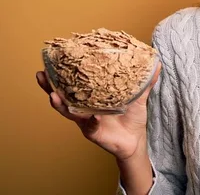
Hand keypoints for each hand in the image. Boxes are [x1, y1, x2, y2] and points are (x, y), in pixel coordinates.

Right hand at [35, 62, 161, 160]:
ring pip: (68, 112)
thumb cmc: (132, 117)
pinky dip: (91, 120)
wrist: (136, 140)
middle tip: (41, 75)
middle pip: (62, 96)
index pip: (74, 82)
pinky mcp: (93, 133)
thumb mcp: (139, 97)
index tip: (52, 61)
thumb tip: (156, 63)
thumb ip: (145, 82)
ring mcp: (86, 120)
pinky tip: (92, 115)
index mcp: (92, 96)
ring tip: (53, 95)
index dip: (63, 73)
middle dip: (49, 87)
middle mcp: (85, 107)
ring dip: (60, 104)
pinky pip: (90, 125)